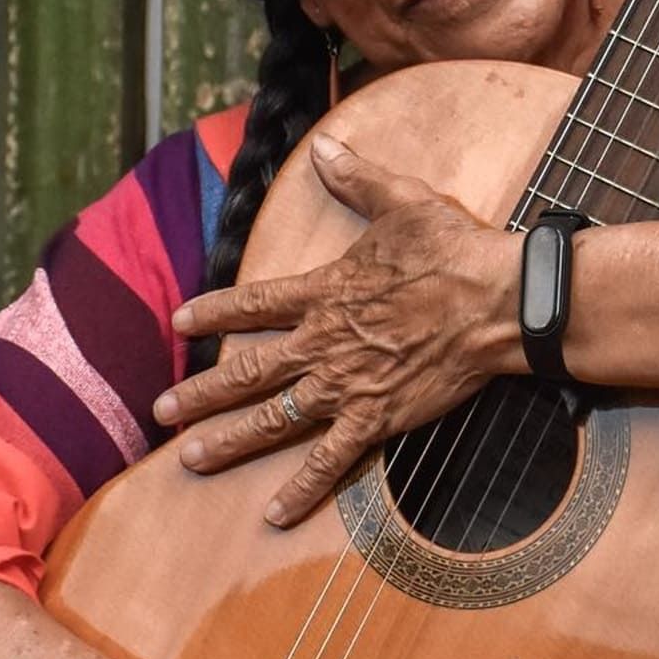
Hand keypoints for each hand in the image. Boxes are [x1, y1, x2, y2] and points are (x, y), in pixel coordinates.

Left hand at [153, 134, 522, 526]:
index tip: (178, 321)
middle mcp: (324, 342)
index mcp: (325, 292)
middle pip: (248, 371)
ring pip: (273, 419)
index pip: (253, 303)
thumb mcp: (401, 201)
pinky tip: (274, 514)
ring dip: (229, 440)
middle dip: (200, 393)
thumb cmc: (453, 251)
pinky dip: (301, 489)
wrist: (497, 302)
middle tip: (160, 412)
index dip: (212, 311)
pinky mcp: (377, 417)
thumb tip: (324, 143)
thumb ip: (355, 176)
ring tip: (190, 459)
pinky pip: (331, 461)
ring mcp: (346, 385)